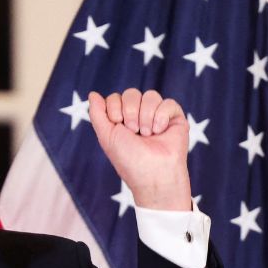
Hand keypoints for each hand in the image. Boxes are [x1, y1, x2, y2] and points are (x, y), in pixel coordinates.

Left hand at [89, 88, 192, 210]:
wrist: (153, 174)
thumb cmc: (129, 159)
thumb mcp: (106, 136)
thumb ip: (97, 114)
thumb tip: (92, 94)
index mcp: (122, 120)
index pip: (115, 97)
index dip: (114, 108)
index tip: (118, 127)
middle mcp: (140, 115)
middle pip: (132, 93)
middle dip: (130, 111)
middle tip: (134, 131)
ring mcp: (157, 115)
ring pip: (150, 95)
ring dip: (146, 116)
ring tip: (148, 135)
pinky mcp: (175, 118)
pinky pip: (168, 102)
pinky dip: (161, 117)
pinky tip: (161, 131)